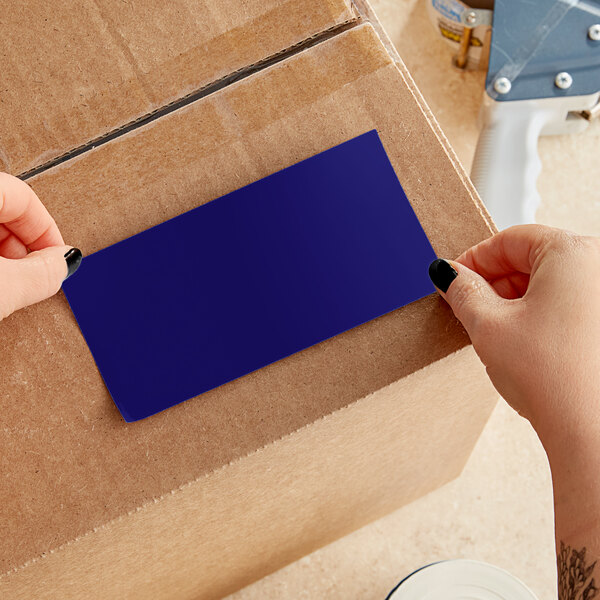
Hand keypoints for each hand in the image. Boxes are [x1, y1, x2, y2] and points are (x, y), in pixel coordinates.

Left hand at [0, 173, 80, 321]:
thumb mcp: (0, 289)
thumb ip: (41, 273)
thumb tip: (65, 262)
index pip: (24, 197)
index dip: (49, 232)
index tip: (59, 259)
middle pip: (3, 209)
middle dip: (24, 246)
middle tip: (33, 275)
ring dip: (1, 255)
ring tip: (6, 285)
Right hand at [428, 224, 599, 447]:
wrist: (591, 431)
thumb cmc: (554, 378)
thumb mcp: (488, 326)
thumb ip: (462, 291)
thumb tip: (448, 274)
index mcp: (573, 254)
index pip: (510, 239)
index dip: (474, 258)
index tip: (454, 278)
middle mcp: (599, 268)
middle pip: (531, 259)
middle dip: (494, 282)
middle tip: (467, 306)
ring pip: (549, 283)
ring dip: (514, 300)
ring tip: (493, 330)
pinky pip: (567, 303)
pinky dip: (538, 314)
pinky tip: (522, 340)